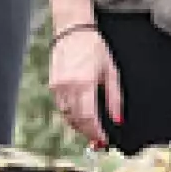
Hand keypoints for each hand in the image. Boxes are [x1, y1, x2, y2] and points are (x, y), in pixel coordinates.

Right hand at [49, 26, 122, 151]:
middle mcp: (68, 87)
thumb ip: (115, 98)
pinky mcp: (52, 85)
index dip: (96, 132)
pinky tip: (80, 116)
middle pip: (76, 120)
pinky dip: (71, 115)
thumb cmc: (94, 47)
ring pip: (67, 116)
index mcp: (84, 84)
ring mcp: (57, 87)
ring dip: (78, 126)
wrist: (73, 31)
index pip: (89, 118)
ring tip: (90, 130)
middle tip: (98, 140)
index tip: (104, 141)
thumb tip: (118, 120)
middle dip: (87, 133)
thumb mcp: (111, 72)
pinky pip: (61, 107)